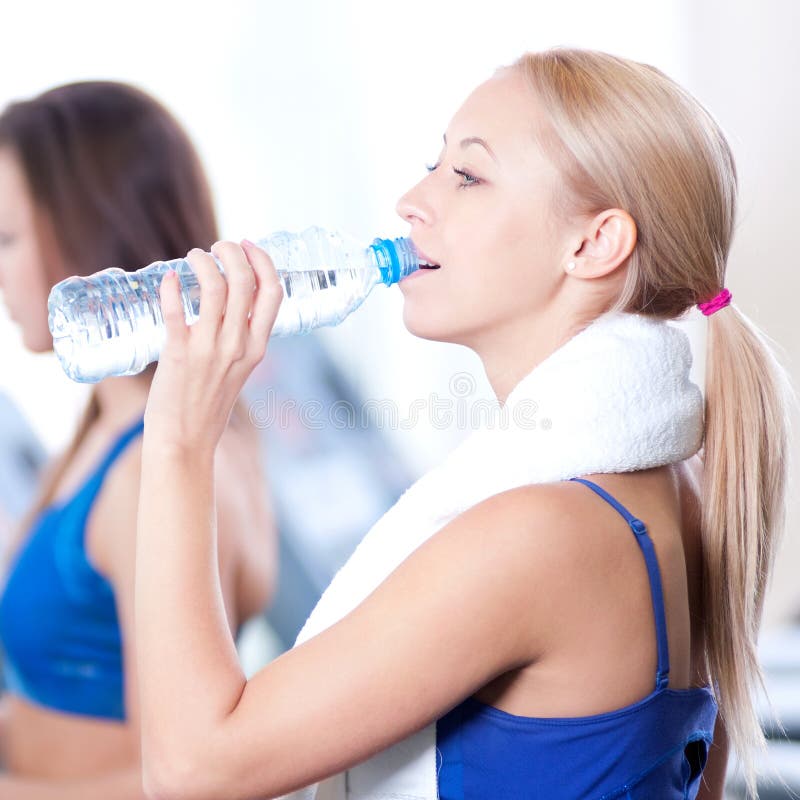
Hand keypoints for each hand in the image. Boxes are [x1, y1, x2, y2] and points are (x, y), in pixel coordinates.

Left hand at [144, 239, 282, 457]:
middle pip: (245, 281)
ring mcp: (209, 350)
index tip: (248, 245)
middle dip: (232, 252)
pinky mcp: (178, 354)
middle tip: (218, 246)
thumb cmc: (208, 406)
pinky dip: (171, 288)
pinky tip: (168, 278)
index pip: (273, 293)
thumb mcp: (238, 371)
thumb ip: (239, 340)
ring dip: (203, 262)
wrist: (186, 442)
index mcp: (257, 347)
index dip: (263, 261)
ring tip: (193, 257)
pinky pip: (176, 311)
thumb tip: (226, 305)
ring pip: (214, 288)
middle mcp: (238, 345)